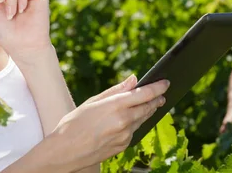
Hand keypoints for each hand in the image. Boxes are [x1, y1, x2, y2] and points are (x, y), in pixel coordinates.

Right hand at [51, 75, 169, 170]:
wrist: (64, 152)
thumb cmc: (73, 123)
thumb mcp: (92, 102)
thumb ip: (116, 90)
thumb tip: (134, 80)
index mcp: (115, 106)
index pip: (144, 94)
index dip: (158, 87)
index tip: (166, 82)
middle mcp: (124, 121)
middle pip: (147, 107)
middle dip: (156, 99)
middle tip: (162, 94)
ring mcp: (125, 135)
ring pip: (142, 120)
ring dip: (148, 111)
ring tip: (152, 104)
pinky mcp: (123, 146)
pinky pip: (134, 131)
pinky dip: (136, 123)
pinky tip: (133, 119)